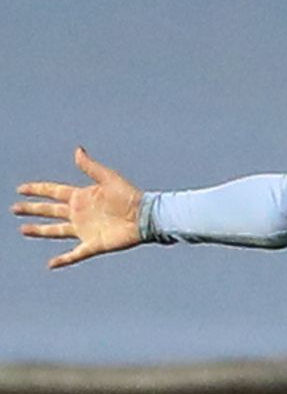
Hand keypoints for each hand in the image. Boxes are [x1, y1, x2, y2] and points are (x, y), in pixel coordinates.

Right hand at [11, 146, 143, 268]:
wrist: (145, 216)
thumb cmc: (129, 196)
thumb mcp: (108, 178)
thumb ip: (91, 167)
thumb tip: (77, 150)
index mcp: (82, 196)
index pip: (54, 192)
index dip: (38, 190)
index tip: (21, 189)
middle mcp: (80, 213)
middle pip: (50, 210)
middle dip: (32, 209)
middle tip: (14, 208)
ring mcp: (85, 229)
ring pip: (56, 231)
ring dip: (39, 230)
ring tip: (23, 229)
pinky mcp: (93, 244)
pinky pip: (75, 254)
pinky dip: (63, 260)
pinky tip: (50, 264)